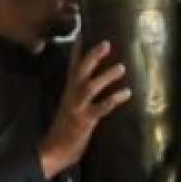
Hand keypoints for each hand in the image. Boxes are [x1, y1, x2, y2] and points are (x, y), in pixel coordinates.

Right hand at [37, 40, 130, 177]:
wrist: (54, 150)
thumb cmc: (67, 128)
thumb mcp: (73, 105)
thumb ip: (82, 92)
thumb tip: (97, 79)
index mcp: (70, 90)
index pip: (73, 65)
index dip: (78, 49)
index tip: (83, 31)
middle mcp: (72, 95)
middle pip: (81, 71)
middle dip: (93, 56)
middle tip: (106, 43)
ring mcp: (77, 108)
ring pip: (90, 87)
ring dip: (105, 76)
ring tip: (121, 67)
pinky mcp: (84, 121)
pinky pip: (100, 108)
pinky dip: (113, 99)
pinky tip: (126, 93)